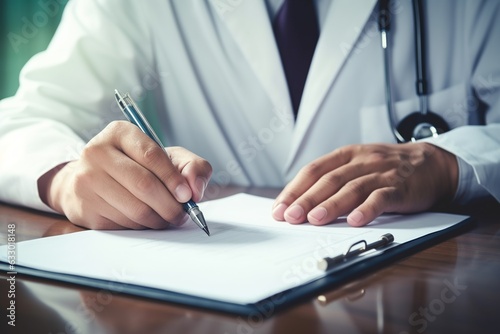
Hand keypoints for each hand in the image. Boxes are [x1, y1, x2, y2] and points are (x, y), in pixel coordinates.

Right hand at [38, 121, 211, 228]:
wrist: (95, 181)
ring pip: (135, 209)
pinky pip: (123, 224)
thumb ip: (192, 166)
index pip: (152, 155)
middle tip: (181, 214)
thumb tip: (195, 188)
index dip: (173, 179)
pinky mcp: (84, 207)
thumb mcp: (169, 158)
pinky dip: (141, 227)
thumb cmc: (138, 167)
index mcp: (120, 132)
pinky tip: (145, 219)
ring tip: (166, 217)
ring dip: (158, 219)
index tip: (187, 195)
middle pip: (144, 185)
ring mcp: (86, 180)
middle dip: (170, 205)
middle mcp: (97, 152)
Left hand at [272, 143, 457, 226]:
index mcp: (346, 155)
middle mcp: (361, 161)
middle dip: (306, 199)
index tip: (279, 208)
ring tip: (315, 219)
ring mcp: (381, 173)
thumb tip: (300, 203)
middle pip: (329, 180)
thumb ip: (333, 181)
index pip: (314, 170)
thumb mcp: (357, 166)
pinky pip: (382, 197)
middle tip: (290, 216)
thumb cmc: (386, 169)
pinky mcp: (400, 187)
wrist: (431, 164)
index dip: (294, 189)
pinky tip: (356, 221)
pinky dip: (368, 209)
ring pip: (352, 188)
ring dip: (332, 205)